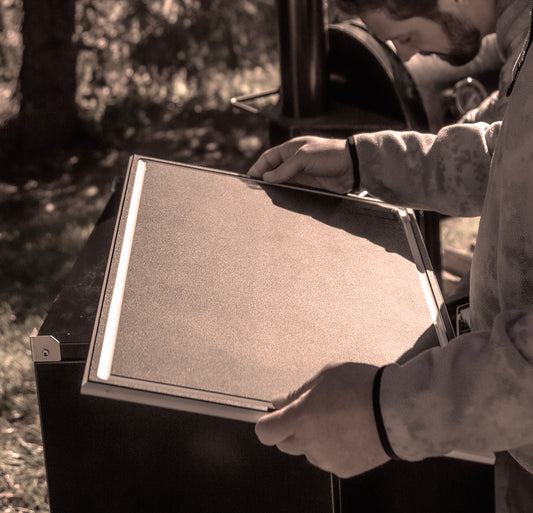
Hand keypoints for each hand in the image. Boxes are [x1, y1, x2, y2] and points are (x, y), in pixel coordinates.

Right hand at [247, 136, 353, 193]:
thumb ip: (284, 169)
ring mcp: (302, 174)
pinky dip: (287, 194)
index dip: (258, 167)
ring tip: (266, 197)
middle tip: (255, 190)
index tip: (249, 178)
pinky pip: (294, 190)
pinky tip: (282, 199)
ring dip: (276, 188)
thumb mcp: (303, 158)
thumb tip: (267, 178)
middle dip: (265, 179)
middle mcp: (295, 161)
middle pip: (274, 171)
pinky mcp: (310, 185)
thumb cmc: (330, 155)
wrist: (353, 166)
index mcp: (291, 149)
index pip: (268, 158)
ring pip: (283, 182)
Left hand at [255, 363, 389, 477]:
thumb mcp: (326, 375)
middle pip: (284, 443)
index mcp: (301, 418)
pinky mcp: (344, 469)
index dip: (267, 423)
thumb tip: (280, 402)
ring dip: (313, 439)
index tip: (275, 415)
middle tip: (312, 411)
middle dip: (291, 429)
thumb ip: (298, 392)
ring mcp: (327, 459)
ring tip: (337, 419)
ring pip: (307, 451)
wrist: (397, 411)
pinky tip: (349, 431)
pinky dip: (333, 448)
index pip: (265, 432)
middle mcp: (310, 442)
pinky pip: (328, 459)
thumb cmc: (363, 387)